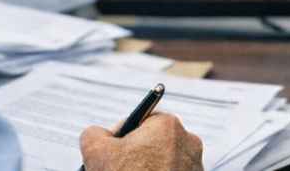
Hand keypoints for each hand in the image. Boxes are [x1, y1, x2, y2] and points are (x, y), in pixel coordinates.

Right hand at [80, 113, 203, 170]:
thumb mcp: (96, 151)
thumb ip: (94, 134)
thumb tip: (98, 135)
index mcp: (168, 125)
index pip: (139, 122)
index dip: (121, 138)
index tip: (113, 155)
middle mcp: (188, 143)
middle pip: (153, 143)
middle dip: (135, 156)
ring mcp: (195, 167)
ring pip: (163, 163)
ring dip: (148, 170)